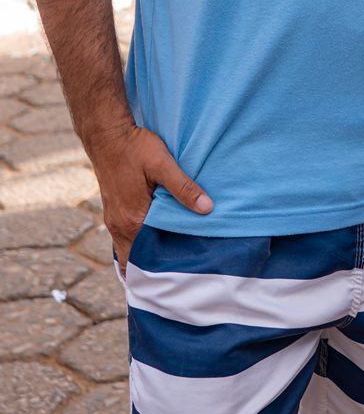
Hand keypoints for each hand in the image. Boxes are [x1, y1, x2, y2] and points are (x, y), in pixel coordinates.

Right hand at [89, 123, 212, 275]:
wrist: (106, 134)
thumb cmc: (135, 147)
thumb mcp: (163, 164)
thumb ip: (184, 187)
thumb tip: (207, 208)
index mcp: (132, 219)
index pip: (144, 259)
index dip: (160, 271)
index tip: (179, 279)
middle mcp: (119, 225)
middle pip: (135, 260)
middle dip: (152, 270)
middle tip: (177, 278)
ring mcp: (114, 219)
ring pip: (129, 249)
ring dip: (145, 257)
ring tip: (169, 263)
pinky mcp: (113, 211)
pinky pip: (126, 237)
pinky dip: (138, 244)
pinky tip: (156, 239)